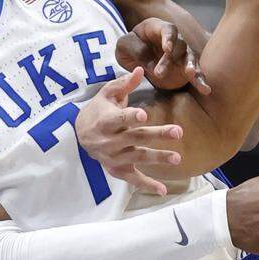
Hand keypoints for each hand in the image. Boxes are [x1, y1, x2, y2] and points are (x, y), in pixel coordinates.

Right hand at [76, 67, 182, 195]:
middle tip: (178, 131)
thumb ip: (124, 84)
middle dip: (157, 135)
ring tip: (177, 158)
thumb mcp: (107, 94)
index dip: (130, 117)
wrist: (80, 134)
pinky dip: (147, 185)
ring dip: (158, 157)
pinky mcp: (117, 169)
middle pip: (136, 137)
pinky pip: (133, 179)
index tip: (144, 115)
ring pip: (138, 157)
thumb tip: (140, 69)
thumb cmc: (99, 110)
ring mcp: (114, 157)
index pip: (119, 119)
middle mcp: (109, 141)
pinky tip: (163, 190)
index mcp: (106, 121)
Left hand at [115, 18, 210, 93]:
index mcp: (158, 28)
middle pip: (179, 46)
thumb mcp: (124, 46)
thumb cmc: (129, 47)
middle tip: (159, 73)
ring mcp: (181, 54)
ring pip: (191, 58)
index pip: (168, 30)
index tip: (167, 49)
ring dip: (192, 67)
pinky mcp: (185, 69)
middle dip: (170, 59)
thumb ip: (135, 50)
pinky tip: (205, 89)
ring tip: (192, 75)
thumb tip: (150, 63)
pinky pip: (195, 74)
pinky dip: (200, 81)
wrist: (134, 57)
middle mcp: (173, 39)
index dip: (168, 38)